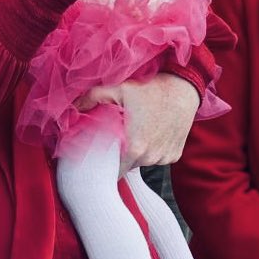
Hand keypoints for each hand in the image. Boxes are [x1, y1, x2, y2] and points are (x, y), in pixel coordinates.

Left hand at [75, 73, 198, 173]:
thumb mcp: (119, 89)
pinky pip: (158, 158)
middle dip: (122, 153)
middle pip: (128, 165)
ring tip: (140, 130)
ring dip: (139, 152)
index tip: (104, 153)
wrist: (183, 88)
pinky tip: (154, 132)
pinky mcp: (175, 155)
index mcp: (135, 148)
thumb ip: (93, 98)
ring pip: (143, 162)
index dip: (107, 162)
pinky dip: (154, 149)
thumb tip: (75, 107)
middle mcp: (150, 158)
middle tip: (122, 135)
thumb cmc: (151, 89)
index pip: (114, 169)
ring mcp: (164, 158)